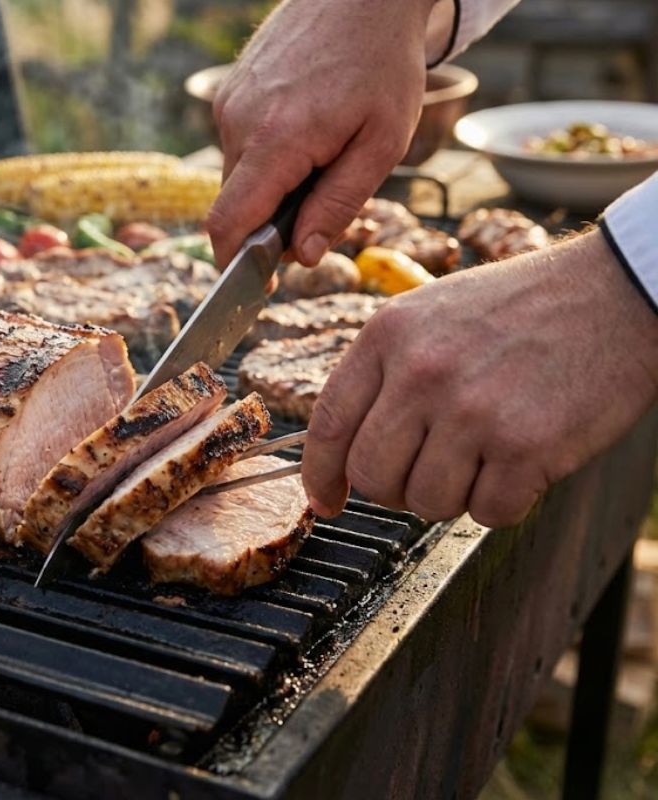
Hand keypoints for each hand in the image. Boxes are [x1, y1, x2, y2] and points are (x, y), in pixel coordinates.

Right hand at [206, 0, 434, 266]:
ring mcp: (228, 105)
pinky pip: (237, 148)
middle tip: (318, 210)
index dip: (235, 264)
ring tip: (319, 157)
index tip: (255, 285)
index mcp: (276, 141)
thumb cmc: (382, 66)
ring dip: (270, 189)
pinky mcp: (228, 94)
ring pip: (237, 178)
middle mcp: (239, 123)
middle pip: (235, 206)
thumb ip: (339, 204)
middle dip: (268, 225)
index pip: (228, 224)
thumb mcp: (382, 144)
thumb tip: (302, 257)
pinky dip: (266, 160)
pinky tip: (304, 133)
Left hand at [300, 229, 657, 526]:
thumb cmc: (522, 307)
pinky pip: (488, 513)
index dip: (320, 474)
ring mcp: (472, 411)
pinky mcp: (525, 446)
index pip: (329, 424)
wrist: (618, 292)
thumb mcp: (430, 314)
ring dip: (453, 495)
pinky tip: (520, 464)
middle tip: (427, 473)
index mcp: (388, 336)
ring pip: (425, 502)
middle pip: (371, 475)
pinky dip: (503, 502)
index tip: (327, 500)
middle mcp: (421, 372)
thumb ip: (384, 372)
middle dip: (393, 489)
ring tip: (483, 456)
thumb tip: (344, 447)